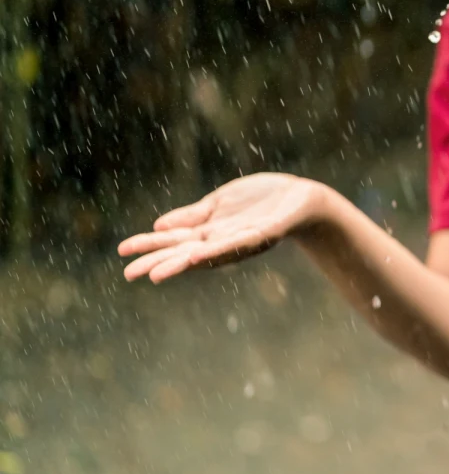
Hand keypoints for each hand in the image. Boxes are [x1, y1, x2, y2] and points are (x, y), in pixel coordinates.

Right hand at [119, 173, 328, 282]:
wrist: (301, 198)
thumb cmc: (260, 202)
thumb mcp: (220, 205)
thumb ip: (193, 216)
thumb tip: (158, 227)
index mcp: (211, 232)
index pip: (175, 241)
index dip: (150, 247)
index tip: (122, 252)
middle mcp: (223, 240)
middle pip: (185, 253)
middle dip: (159, 262)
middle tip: (129, 274)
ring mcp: (243, 239)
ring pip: (208, 254)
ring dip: (182, 263)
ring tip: (157, 273)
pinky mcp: (265, 233)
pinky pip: (241, 242)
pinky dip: (218, 249)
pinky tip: (198, 254)